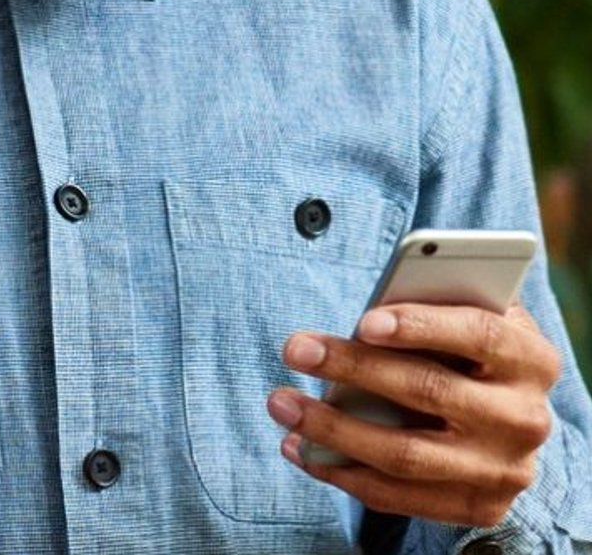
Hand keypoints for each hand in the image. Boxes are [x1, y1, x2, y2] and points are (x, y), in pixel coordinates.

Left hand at [266, 303, 561, 528]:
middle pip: (430, 391)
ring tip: (280, 402)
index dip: (422, 326)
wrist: (507, 420)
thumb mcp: (466, 316)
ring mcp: (503, 470)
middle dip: (353, 367)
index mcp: (530, 360)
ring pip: (407, 453)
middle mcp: (525, 418)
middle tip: (294, 349)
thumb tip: (371, 309)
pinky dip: (342, 473)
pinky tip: (299, 447)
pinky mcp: (478, 506)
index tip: (364, 320)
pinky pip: (400, 497)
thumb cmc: (467, 349)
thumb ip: (434, 304)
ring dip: (332, 429)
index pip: (479, 335)